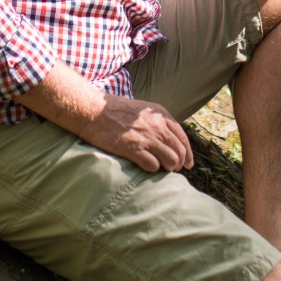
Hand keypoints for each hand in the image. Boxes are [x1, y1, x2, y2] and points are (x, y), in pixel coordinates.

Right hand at [78, 94, 194, 173]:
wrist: (92, 111)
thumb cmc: (113, 111)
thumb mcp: (141, 110)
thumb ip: (156, 121)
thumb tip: (168, 139)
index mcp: (160, 114)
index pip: (183, 137)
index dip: (188, 153)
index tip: (188, 163)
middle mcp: (157, 126)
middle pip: (179, 151)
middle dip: (180, 163)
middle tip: (175, 170)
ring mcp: (146, 138)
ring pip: (171, 160)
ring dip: (168, 168)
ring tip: (162, 170)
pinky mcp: (133, 149)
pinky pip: (153, 166)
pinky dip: (153, 170)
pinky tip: (147, 168)